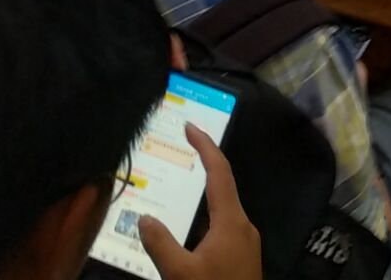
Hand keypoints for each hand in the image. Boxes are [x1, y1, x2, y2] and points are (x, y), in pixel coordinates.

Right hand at [139, 126, 259, 279]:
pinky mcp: (243, 259)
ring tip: (173, 192)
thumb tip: (144, 218)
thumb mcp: (181, 274)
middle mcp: (243, 226)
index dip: (205, 145)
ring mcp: (246, 244)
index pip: (220, 171)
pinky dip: (203, 221)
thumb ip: (161, 244)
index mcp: (232, 221)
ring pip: (221, 211)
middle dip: (200, 169)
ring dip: (199, 199)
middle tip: (176, 153)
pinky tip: (185, 231)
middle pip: (222, 188)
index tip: (189, 126)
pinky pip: (221, 229)